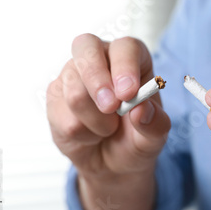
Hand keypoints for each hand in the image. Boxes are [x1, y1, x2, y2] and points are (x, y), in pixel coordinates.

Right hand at [47, 34, 170, 179]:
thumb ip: (155, 123)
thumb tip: (140, 110)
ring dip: (97, 121)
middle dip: (97, 81)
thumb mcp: (155, 136)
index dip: (125, 66)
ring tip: (109, 129)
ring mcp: (73, 75)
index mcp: (131, 58)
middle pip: (87, 48)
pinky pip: (63, 116)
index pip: (125, 47)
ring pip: (75, 91)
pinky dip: (82, 134)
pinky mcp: (55, 96)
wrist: (114, 161)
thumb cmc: (137, 137)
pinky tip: (91, 134)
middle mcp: (100, 58)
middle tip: (110, 108)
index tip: (128, 93)